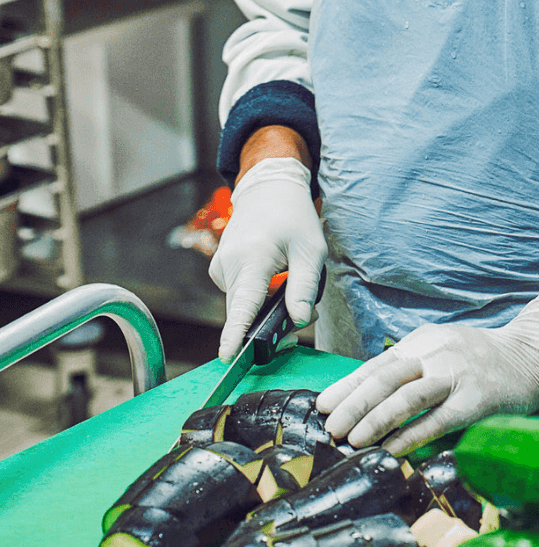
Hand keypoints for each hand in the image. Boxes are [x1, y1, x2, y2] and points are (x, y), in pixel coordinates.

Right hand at [209, 156, 326, 361]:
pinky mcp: (219, 269)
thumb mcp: (311, 249)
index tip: (228, 358)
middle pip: (245, 311)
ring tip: (287, 279)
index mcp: (252, 259)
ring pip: (242, 303)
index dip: (236, 335)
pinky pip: (238, 293)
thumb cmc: (292, 216)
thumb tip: (299, 320)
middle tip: (301, 312)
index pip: (242, 305)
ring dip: (264, 305)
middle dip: (269, 321)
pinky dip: (255, 293)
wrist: (267, 189)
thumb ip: (303, 287)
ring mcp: (220, 267)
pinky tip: (270, 273)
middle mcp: (229, 264)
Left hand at [315, 286, 538, 455]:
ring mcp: (457, 375)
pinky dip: (410, 436)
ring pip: (408, 396)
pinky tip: (390, 451)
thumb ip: (413, 367)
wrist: (533, 353)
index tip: (322, 406)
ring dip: (375, 419)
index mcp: (425, 341)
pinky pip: (437, 420)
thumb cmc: (481, 359)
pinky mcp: (476, 400)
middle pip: (386, 376)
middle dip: (353, 403)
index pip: (378, 364)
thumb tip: (368, 398)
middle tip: (329, 427)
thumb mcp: (443, 349)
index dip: (348, 385)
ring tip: (350, 440)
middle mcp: (437, 353)